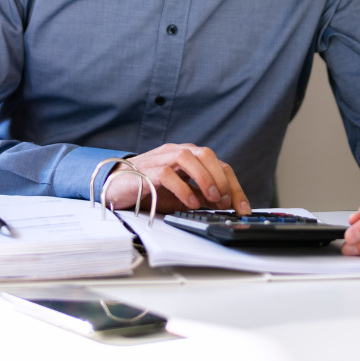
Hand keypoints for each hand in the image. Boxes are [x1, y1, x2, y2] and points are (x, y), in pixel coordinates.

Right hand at [102, 144, 251, 214]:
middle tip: (226, 202)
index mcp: (188, 157)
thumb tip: (226, 207)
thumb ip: (201, 196)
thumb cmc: (150, 189)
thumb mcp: (181, 195)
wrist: (115, 187)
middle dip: (221, 178)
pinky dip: (182, 188)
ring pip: (187, 156)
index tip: (243, 208)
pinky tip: (190, 203)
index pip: (218, 164)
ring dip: (204, 177)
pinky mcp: (145, 171)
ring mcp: (160, 159)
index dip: (234, 185)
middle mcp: (176, 152)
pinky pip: (167, 174)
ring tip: (212, 198)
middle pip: (206, 154)